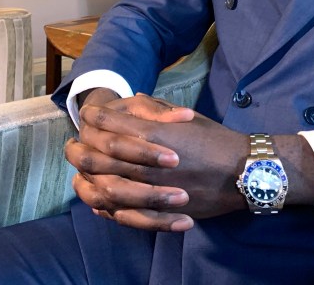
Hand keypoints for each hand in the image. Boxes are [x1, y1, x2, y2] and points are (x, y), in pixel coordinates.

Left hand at [66, 93, 247, 230]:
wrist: (241, 171)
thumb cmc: (213, 139)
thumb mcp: (183, 115)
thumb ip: (154, 109)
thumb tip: (133, 101)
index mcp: (152, 133)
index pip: (108, 123)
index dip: (92, 118)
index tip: (86, 115)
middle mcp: (145, 160)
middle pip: (97, 154)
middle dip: (80, 148)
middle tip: (71, 145)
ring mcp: (150, 187)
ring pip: (104, 185)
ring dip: (87, 177)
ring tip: (79, 172)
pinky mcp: (157, 209)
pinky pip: (121, 211)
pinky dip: (104, 205)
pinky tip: (97, 198)